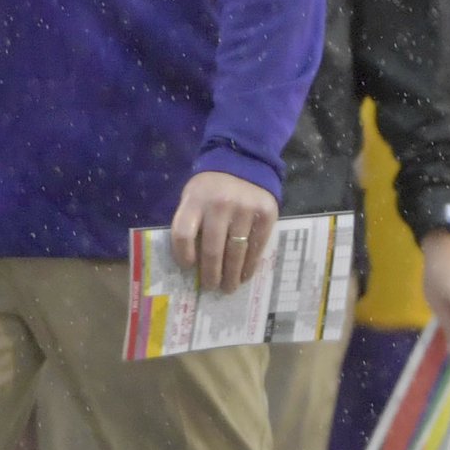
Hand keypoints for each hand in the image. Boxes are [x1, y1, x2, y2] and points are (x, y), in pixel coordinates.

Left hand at [170, 170, 278, 294]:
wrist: (244, 162)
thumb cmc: (211, 187)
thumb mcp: (193, 197)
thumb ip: (191, 222)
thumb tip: (193, 262)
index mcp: (195, 201)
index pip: (183, 234)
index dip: (183, 255)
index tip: (188, 268)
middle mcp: (220, 205)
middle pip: (211, 249)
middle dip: (211, 274)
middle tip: (211, 288)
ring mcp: (245, 210)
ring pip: (236, 252)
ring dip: (232, 274)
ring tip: (229, 287)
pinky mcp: (266, 214)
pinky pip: (257, 246)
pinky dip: (250, 264)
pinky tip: (245, 274)